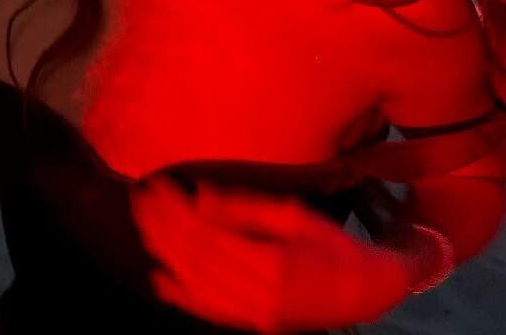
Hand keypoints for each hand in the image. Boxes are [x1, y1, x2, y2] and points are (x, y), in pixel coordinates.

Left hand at [130, 175, 409, 332]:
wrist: (365, 294)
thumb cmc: (332, 246)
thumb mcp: (294, 215)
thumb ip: (245, 208)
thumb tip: (200, 195)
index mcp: (269, 262)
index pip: (206, 235)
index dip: (176, 211)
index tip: (157, 185)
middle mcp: (257, 294)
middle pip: (195, 258)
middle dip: (163, 227)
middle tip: (140, 198)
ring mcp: (252, 314)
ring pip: (196, 284)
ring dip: (166, 254)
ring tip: (144, 226)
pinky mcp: (252, 324)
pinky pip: (208, 311)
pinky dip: (181, 296)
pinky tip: (160, 278)